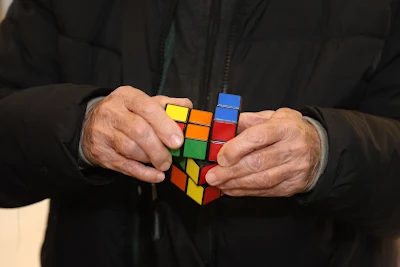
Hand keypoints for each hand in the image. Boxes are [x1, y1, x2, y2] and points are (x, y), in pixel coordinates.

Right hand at [81, 86, 191, 182]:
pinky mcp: (100, 152)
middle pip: (138, 130)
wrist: (91, 124)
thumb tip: (188, 107)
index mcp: (127, 96)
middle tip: (170, 158)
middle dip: (158, 147)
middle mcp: (112, 112)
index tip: (178, 141)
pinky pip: (124, 166)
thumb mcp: (144, 103)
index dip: (164, 125)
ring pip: (131, 149)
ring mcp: (104, 132)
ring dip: (151, 159)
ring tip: (162, 163)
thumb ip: (167, 105)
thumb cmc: (125, 113)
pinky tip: (156, 176)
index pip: (147, 107)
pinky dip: (143, 173)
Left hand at [205, 108, 320, 196]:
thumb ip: (249, 121)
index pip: (258, 137)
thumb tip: (223, 127)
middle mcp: (293, 148)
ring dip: (235, 183)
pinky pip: (266, 191)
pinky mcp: (293, 185)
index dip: (237, 148)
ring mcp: (295, 169)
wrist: (320, 149)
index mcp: (286, 127)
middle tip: (211, 175)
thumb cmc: (291, 131)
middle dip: (231, 171)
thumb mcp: (274, 116)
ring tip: (219, 183)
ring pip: (261, 180)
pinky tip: (231, 189)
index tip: (220, 157)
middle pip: (258, 162)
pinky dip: (246, 191)